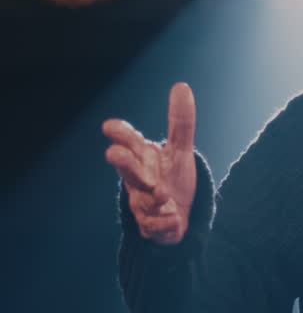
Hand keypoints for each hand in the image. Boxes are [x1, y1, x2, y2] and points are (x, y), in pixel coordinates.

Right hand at [103, 83, 197, 244]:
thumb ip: (180, 122)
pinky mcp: (152, 226)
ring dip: (152, 196)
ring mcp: (142, 203)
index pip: (127, 142)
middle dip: (122, 163)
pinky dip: (165, 223)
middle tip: (114, 153)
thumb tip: (181, 86)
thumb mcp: (180, 150)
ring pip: (141, 200)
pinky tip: (173, 219)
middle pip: (126, 169)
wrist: (175, 215)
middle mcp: (138, 179)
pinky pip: (155, 226)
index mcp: (142, 157)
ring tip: (162, 194)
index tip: (111, 126)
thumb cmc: (170, 176)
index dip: (120, 134)